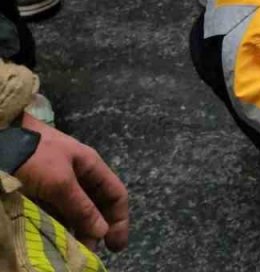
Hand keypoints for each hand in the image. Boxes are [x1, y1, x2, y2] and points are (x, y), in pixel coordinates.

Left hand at [15, 115, 128, 251]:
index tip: (115, 246)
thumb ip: (82, 207)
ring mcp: (57, 181)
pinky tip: (54, 236)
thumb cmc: (34, 156)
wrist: (0, 137)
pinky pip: (55, 209)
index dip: (120, 219)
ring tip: (71, 247)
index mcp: (90, 165)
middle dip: (97, 228)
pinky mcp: (38, 188)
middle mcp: (78, 173)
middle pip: (97, 204)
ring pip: (75, 209)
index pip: (116, 194)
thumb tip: (102, 231)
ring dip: (76, 228)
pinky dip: (58, 224)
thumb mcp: (60, 182)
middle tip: (89, 251)